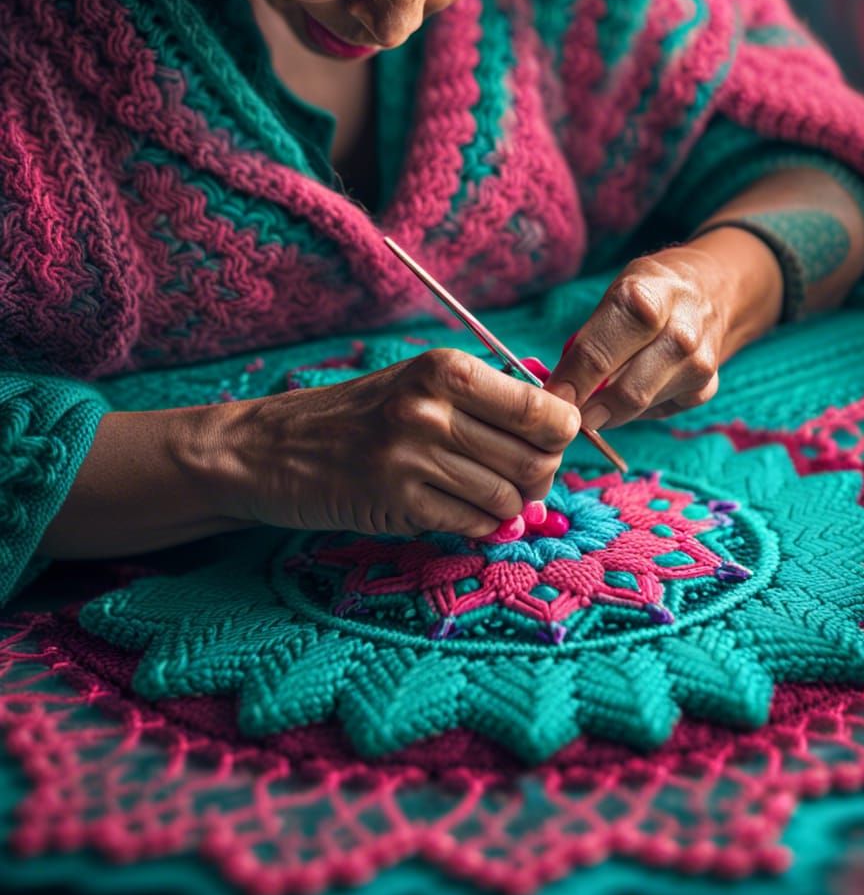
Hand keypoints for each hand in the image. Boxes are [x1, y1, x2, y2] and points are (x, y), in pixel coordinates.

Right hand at [213, 348, 580, 537]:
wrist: (271, 449)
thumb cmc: (358, 417)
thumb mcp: (420, 385)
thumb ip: (486, 401)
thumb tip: (561, 429)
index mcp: (446, 369)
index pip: (545, 411)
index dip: (558, 436)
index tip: (545, 444)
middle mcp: (431, 407)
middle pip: (534, 459)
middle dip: (537, 479)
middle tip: (517, 481)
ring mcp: (411, 456)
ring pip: (507, 498)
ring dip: (504, 507)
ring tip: (478, 496)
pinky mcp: (395, 500)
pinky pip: (471, 524)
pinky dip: (475, 526)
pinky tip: (454, 511)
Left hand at [544, 245, 735, 428]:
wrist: (715, 290)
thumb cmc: (652, 292)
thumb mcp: (617, 292)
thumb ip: (589, 337)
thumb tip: (557, 387)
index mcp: (648, 297)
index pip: (601, 350)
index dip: (573, 379)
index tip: (553, 397)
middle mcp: (680, 333)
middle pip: (626, 389)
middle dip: (590, 408)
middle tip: (566, 415)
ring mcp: (698, 364)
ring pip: (640, 407)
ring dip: (609, 412)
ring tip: (591, 404)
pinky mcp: (705, 389)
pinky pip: (656, 411)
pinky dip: (634, 410)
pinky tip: (628, 392)